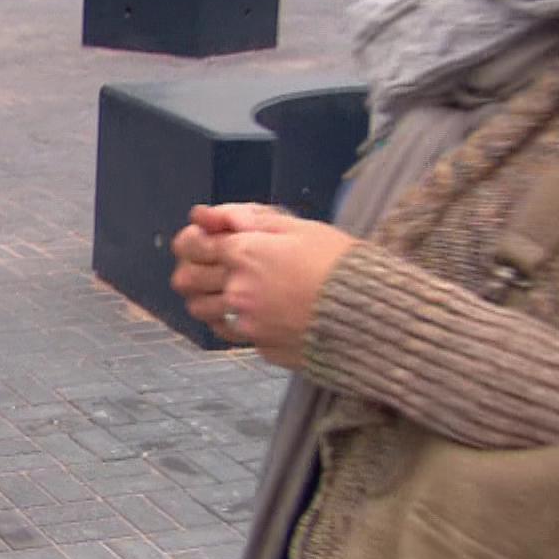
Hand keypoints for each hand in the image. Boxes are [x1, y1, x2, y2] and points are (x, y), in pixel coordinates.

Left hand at [172, 203, 356, 366]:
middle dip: (191, 268)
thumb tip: (202, 214)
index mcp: (246, 254)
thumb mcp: (298, 228)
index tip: (202, 240)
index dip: (193, 240)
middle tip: (209, 265)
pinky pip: (225, 332)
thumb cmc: (339, 263)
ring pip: (198, 309)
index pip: (192, 244)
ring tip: (223, 289)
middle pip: (186, 279)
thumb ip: (247, 219)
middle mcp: (238, 289)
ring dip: (203, 297)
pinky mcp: (259, 344)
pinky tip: (242, 311)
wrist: (372, 314)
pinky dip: (225, 321)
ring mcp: (246, 321)